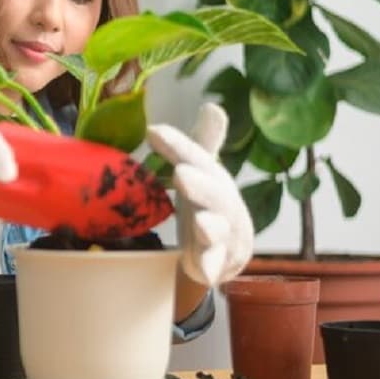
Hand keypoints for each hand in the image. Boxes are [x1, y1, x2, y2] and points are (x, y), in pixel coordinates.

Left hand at [146, 103, 253, 286]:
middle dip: (200, 184)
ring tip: (199, 222)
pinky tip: (206, 273)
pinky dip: (212, 267)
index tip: (153, 132)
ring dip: (209, 225)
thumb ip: (202, 144)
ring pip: (218, 230)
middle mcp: (223, 204)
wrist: (225, 252)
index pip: (198, 159)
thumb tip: (213, 105)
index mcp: (214, 179)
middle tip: (181, 173)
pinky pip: (216, 264)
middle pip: (214, 193)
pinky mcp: (218, 260)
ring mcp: (223, 234)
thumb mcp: (204, 172)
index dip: (178, 146)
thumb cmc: (209, 204)